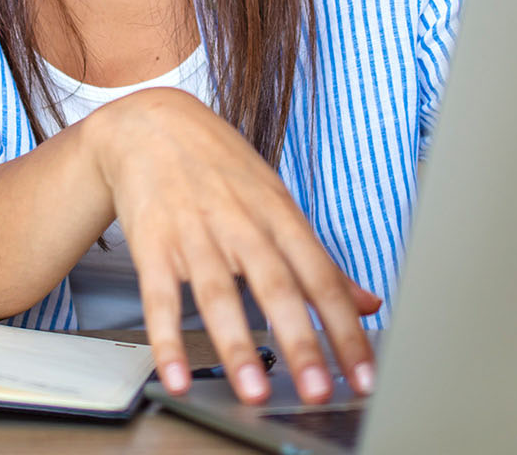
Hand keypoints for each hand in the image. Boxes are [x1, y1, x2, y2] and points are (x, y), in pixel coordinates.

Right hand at [87, 87, 380, 404]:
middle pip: (276, 286)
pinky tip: (176, 375)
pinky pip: (159, 297)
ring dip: (237, 345)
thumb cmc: (220, 166)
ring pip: (218, 293)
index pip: (321, 277)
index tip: (363, 376)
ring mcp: (194, 233)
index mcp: (279, 215)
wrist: (149, 123)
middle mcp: (241, 224)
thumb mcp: (276, 202)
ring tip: (254, 392)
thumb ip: (318, 259)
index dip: (345, 328)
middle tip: (319, 391)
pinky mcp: (152, 243)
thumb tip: (368, 303)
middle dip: (300, 342)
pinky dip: (166, 338)